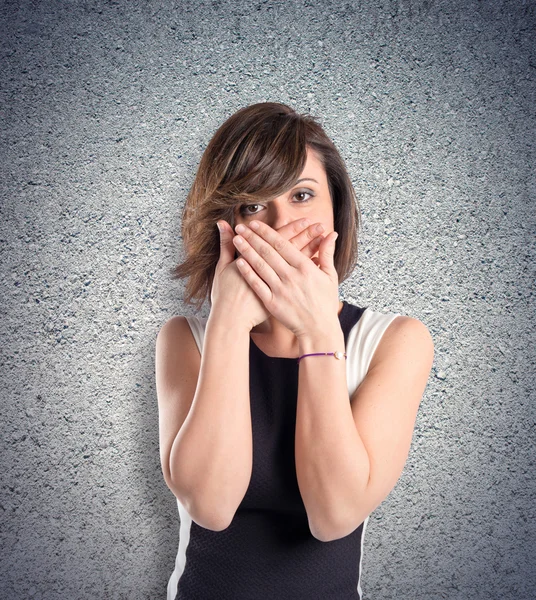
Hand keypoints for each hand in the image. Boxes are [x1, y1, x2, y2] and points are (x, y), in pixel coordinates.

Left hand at [231, 220, 339, 337]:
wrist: (318, 329)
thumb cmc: (325, 302)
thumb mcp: (330, 276)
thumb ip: (327, 253)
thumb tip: (331, 234)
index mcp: (305, 268)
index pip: (282, 244)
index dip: (266, 233)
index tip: (255, 224)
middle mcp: (291, 276)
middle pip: (268, 252)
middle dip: (252, 238)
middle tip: (240, 227)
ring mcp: (280, 290)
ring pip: (260, 266)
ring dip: (247, 251)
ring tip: (236, 240)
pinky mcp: (272, 303)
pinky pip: (257, 284)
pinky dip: (248, 273)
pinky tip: (238, 262)